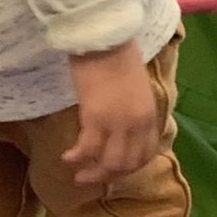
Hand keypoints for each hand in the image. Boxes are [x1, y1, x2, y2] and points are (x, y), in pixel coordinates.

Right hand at [63, 42, 160, 190]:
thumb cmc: (117, 54)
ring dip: (94, 173)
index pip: (146, 154)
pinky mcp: (95, 117)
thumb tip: (122, 125)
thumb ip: (133, 110)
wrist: (104, 38)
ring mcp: (118, 122)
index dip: (131, 168)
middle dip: (110, 176)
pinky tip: (67, 157)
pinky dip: (77, 157)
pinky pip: (88, 148)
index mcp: (150, 115)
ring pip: (110, 162)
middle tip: (92, 178)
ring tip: (79, 176)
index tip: (115, 171)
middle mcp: (137, 123)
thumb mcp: (136, 88)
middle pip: (128, 164)